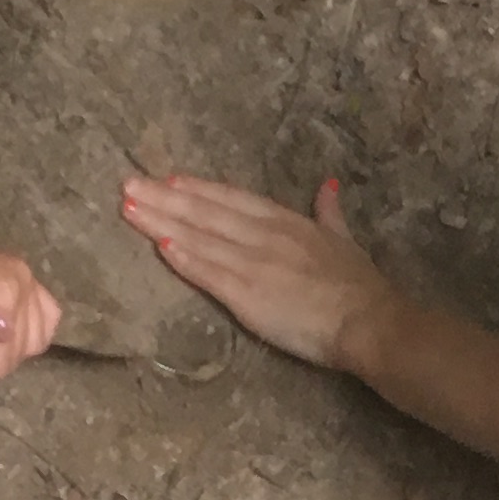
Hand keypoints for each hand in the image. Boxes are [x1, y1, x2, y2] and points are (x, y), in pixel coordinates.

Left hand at [0, 217, 60, 378]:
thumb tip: (3, 331)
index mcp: (3, 292)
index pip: (1, 359)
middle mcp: (23, 284)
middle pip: (23, 349)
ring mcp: (27, 276)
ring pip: (40, 334)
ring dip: (14, 346)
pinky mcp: (23, 272)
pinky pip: (47, 311)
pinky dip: (31, 327)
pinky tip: (7, 329)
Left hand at [121, 169, 392, 371]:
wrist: (369, 320)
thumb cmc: (360, 286)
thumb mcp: (345, 239)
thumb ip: (329, 212)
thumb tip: (327, 186)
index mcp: (287, 222)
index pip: (234, 199)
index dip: (200, 189)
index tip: (169, 179)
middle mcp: (265, 235)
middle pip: (207, 212)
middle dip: (165, 198)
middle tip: (129, 184)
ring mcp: (254, 263)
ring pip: (201, 237)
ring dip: (162, 222)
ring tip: (129, 209)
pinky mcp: (248, 295)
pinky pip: (210, 273)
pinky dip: (185, 258)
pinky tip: (160, 247)